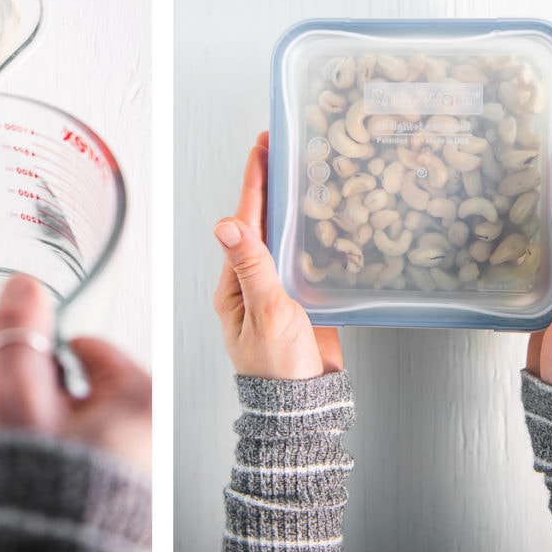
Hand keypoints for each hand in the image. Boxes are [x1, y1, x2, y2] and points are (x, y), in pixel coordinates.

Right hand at [0, 276, 150, 472]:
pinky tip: (52, 473)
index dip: (46, 358)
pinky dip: (76, 455)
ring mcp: (148, 462)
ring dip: (64, 428)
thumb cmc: (42, 489)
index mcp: (142, 398)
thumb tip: (23, 286)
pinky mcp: (136, 492)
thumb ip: (17, 335)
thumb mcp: (17, 398)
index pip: (90, 348)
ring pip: (94, 421)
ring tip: (39, 451)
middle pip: (92, 385)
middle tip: (30, 422)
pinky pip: (101, 453)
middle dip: (56, 396)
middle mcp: (155, 429)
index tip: (28, 376)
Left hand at [212, 131, 342, 379]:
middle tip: (285, 146)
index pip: (244, 218)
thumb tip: (226, 223)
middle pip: (262, 220)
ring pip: (283, 236)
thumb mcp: (265, 313)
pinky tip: (325, 218)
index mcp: (234, 281)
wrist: (301, 407)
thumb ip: (252, 268)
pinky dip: (312, 234)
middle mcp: (252, 279)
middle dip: (272, 182)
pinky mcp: (300, 298)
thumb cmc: (277, 368)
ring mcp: (275, 288)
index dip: (255, 179)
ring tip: (306, 170)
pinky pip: (303, 258)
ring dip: (292, 204)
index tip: (262, 144)